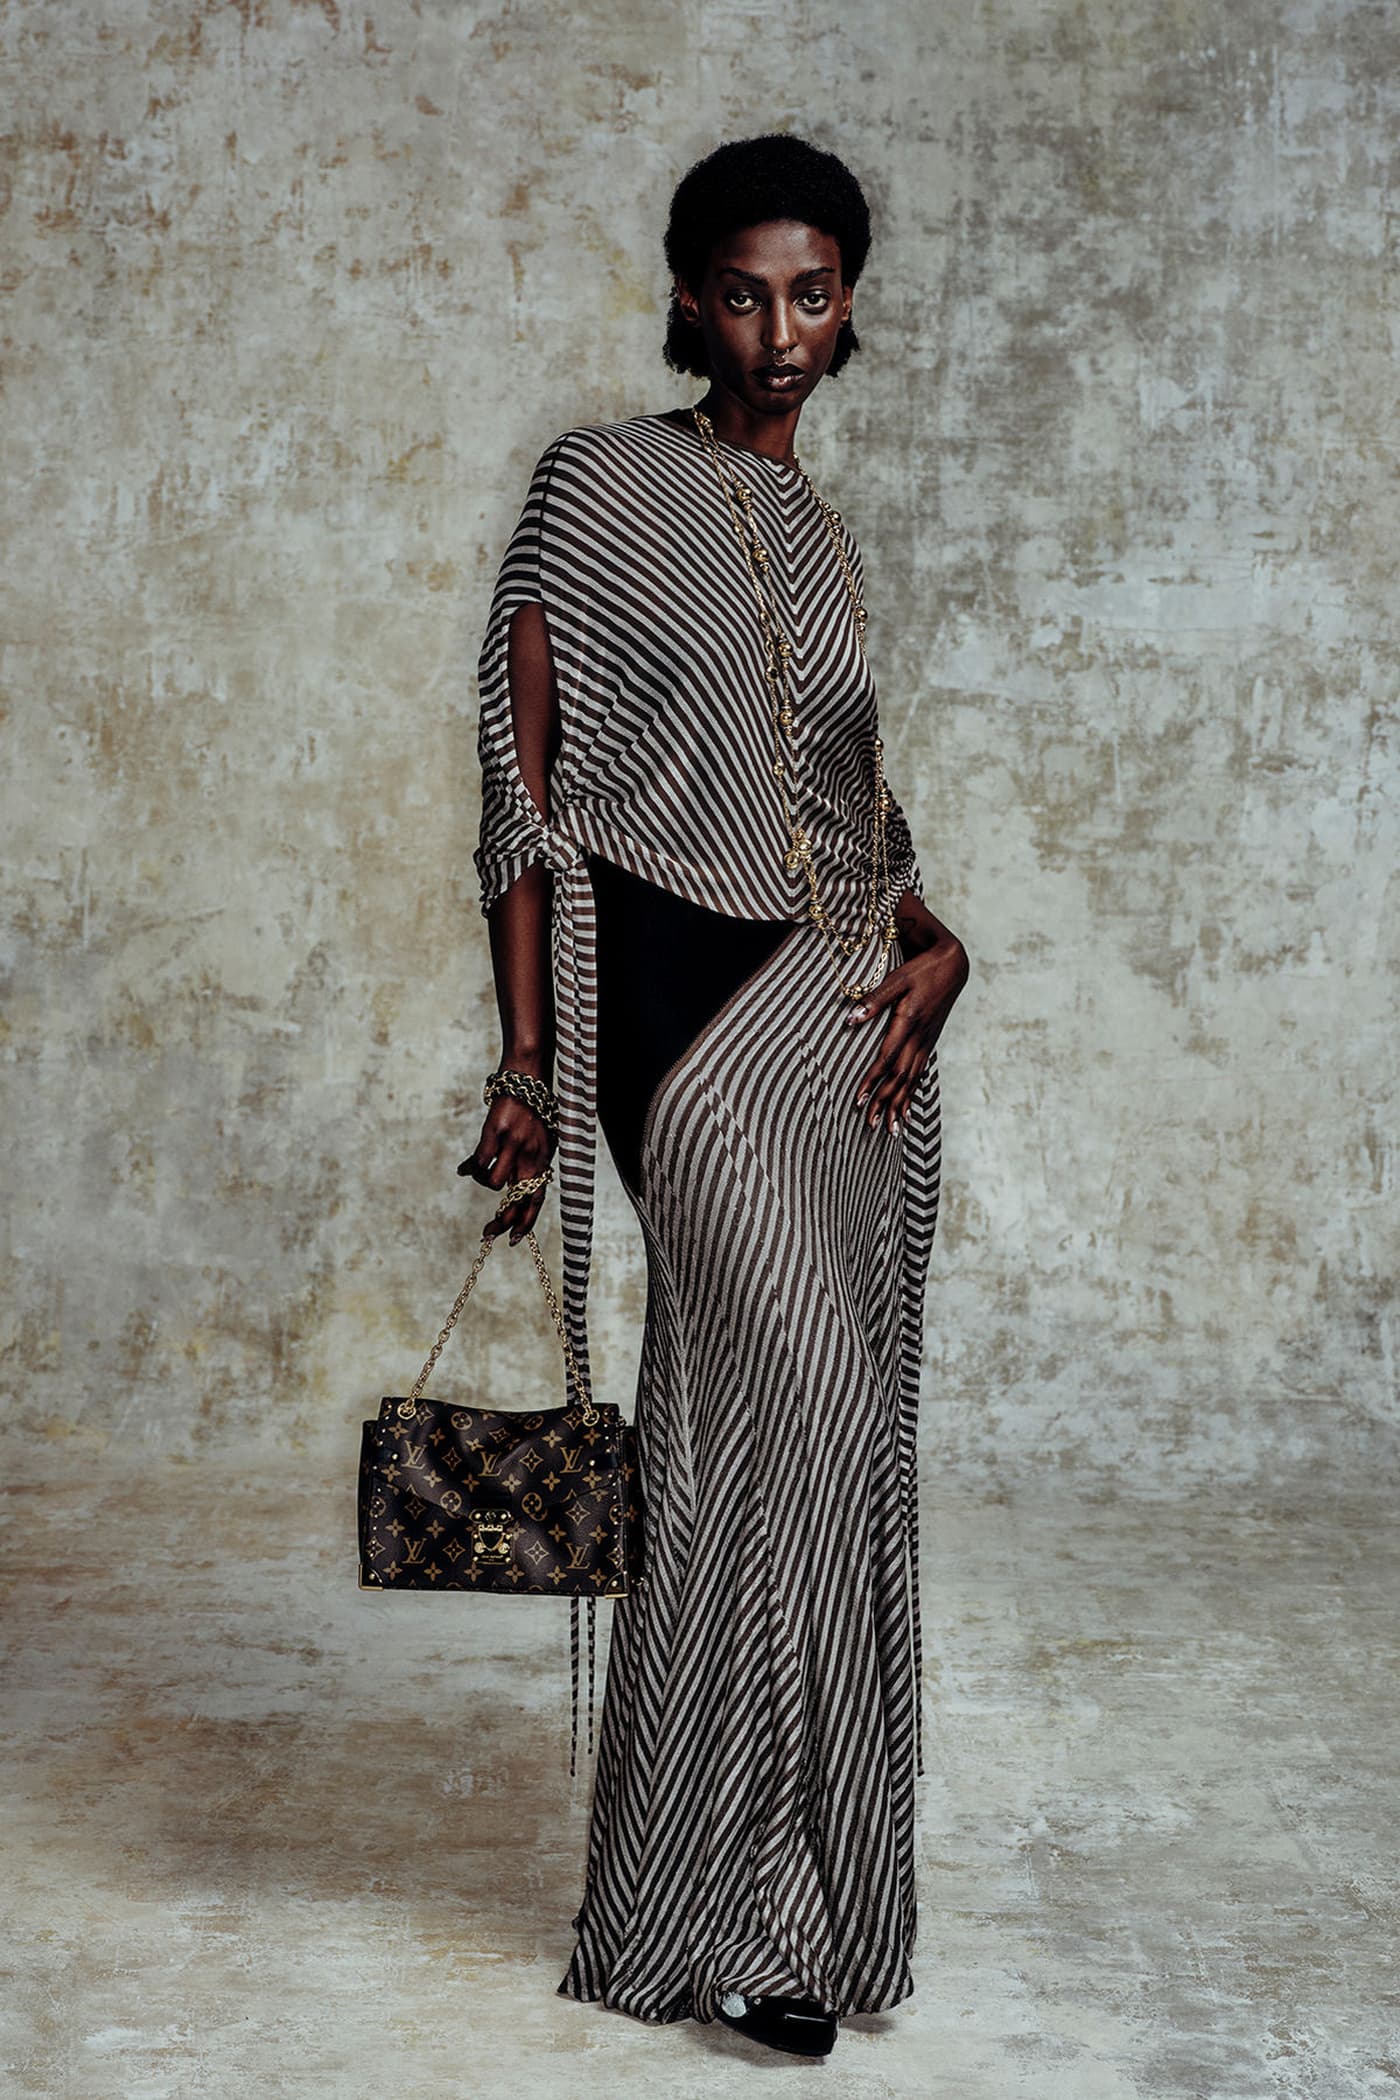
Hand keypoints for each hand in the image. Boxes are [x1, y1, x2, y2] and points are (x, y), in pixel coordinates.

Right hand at [457, 1092, 557, 1243]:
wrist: (529, 1078)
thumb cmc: (536, 1109)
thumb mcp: (541, 1139)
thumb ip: (529, 1163)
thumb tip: (513, 1187)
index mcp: (544, 1159)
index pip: (537, 1198)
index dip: (526, 1221)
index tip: (514, 1239)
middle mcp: (531, 1155)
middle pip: (517, 1200)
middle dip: (502, 1222)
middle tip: (488, 1233)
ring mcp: (513, 1144)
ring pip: (495, 1184)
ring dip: (484, 1184)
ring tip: (480, 1174)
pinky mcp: (496, 1132)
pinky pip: (479, 1162)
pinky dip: (470, 1168)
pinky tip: (464, 1170)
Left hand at [845, 933, 969, 1133]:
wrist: (953, 965)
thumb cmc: (921, 969)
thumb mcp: (897, 979)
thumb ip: (874, 1000)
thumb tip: (849, 1019)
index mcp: (909, 1023)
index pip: (887, 1059)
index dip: (872, 1080)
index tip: (858, 1099)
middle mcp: (920, 1038)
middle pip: (899, 1077)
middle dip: (884, 1102)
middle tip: (870, 1125)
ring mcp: (927, 1042)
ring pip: (911, 1080)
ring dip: (899, 1104)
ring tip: (890, 1129)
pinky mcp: (930, 1042)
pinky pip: (920, 1074)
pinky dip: (912, 1094)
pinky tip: (907, 1111)